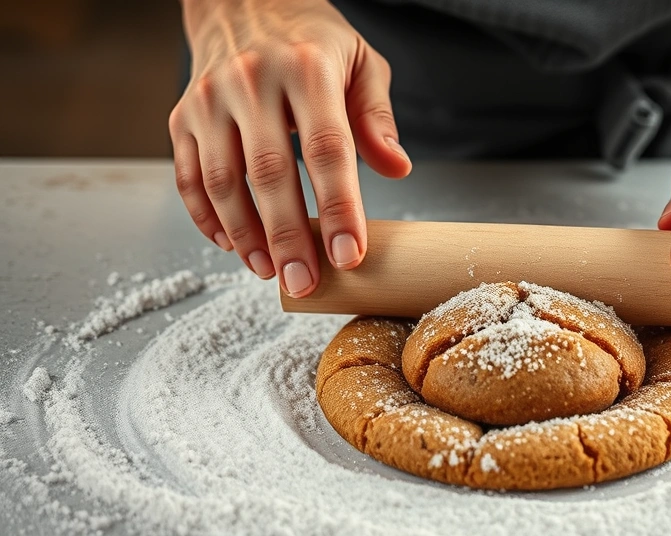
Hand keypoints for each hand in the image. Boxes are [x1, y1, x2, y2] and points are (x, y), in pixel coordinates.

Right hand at [169, 0, 410, 296]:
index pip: (327, 149)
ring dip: (245, 235)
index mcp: (307, 69)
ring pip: (221, 181)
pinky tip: (233, 245)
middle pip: (269, 173)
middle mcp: (251, 81)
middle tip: (304, 282)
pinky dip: (207, 218)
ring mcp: (209, 99)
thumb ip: (376, 116)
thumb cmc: (311, 39)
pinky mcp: (182, 116)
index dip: (338, 207)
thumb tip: (397, 169)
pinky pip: (188, 177)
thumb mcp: (360, 60)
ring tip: (270, 272)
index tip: (349, 254)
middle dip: (288, 237)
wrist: (242, 0)